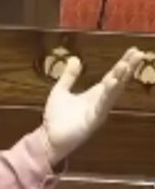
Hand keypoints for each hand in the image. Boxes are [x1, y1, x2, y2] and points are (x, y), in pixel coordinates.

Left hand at [42, 47, 147, 164]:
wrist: (48, 138)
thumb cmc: (56, 117)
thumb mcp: (61, 91)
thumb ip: (69, 76)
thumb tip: (75, 58)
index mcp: (95, 94)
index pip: (113, 75)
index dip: (123, 63)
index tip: (134, 50)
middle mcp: (101, 101)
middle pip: (118, 81)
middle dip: (129, 68)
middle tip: (139, 53)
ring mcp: (99, 110)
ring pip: (113, 92)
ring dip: (120, 78)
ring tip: (127, 64)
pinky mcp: (94, 120)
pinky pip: (103, 105)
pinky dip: (108, 94)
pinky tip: (113, 82)